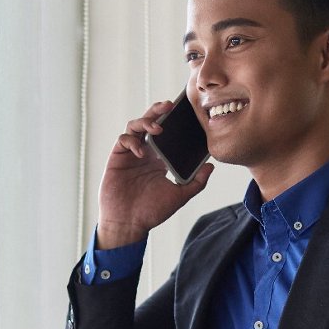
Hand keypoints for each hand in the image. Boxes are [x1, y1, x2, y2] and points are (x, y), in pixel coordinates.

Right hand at [96, 100, 213, 248]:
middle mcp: (146, 152)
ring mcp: (130, 153)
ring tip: (157, 127)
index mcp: (160, 158)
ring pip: (135, 126)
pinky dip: (132, 141)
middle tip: (170, 105)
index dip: (172, 119)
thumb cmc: (152, 212)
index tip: (184, 112)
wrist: (129, 224)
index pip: (167, 132)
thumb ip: (197, 182)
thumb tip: (211, 166)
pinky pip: (123, 140)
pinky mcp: (117, 158)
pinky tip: (141, 150)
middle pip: (150, 122)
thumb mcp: (179, 196)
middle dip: (158, 110)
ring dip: (146, 121)